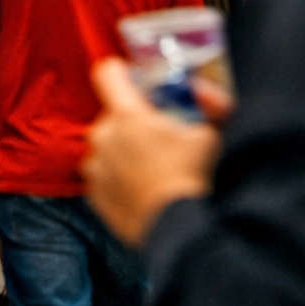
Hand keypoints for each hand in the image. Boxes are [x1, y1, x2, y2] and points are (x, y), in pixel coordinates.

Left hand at [82, 59, 221, 247]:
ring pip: (106, 146)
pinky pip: (102, 175)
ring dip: (122, 150)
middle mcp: (103, 136)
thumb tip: (202, 90)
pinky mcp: (93, 195)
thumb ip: (211, 105)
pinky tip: (140, 189)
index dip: (122, 72)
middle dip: (131, 122)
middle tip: (157, 137)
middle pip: (112, 115)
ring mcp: (95, 167)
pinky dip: (116, 178)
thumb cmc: (193, 180)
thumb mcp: (209, 136)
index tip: (135, 80)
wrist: (177, 233)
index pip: (108, 74)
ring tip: (150, 168)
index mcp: (127, 115)